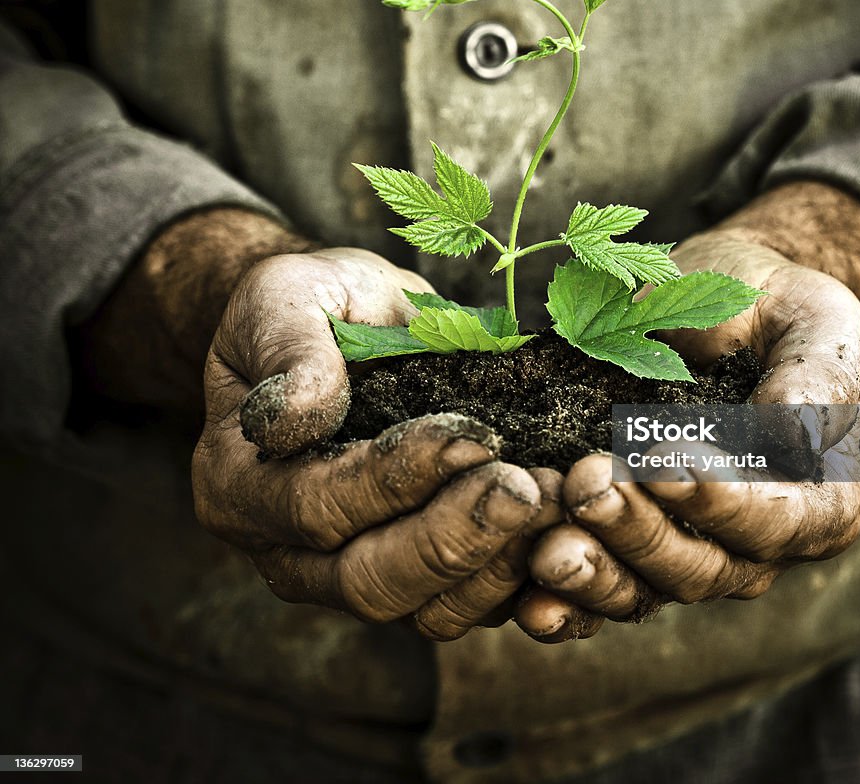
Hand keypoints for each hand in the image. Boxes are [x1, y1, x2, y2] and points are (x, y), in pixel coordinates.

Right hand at [193, 246, 551, 633]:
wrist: (343, 323)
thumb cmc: (310, 306)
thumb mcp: (283, 300)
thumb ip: (288, 349)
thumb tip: (296, 415)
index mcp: (241, 483)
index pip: (315, 505)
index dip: (393, 479)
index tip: (467, 436)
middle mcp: (288, 549)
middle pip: (370, 580)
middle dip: (456, 538)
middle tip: (527, 488)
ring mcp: (351, 571)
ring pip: (425, 612)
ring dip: (498, 565)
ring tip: (556, 503)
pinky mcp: (415, 575)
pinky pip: (467, 605)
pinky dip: (521, 578)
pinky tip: (564, 530)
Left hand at [529, 202, 859, 619]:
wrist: (712, 302)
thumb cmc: (772, 306)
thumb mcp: (815, 319)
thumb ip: (816, 379)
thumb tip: (795, 444)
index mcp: (818, 497)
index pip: (778, 522)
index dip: (723, 503)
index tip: (663, 459)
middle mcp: (755, 542)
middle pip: (703, 568)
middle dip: (640, 531)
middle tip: (587, 482)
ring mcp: (687, 548)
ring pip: (644, 590)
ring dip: (594, 573)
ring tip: (548, 544)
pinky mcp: (627, 543)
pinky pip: (598, 592)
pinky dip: (564, 604)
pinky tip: (527, 601)